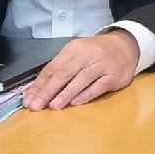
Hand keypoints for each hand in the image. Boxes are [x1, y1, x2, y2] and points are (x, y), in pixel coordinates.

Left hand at [18, 28, 141, 110]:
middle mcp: (87, 54)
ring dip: (66, 94)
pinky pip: (98, 86)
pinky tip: (76, 103)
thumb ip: (57, 71)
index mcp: (73, 49)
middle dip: (48, 91)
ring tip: (53, 106)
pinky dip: (86, 94)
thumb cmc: (95, 54)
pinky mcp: (114, 75)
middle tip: (36, 106)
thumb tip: (33, 92)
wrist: (126, 47)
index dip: (40, 84)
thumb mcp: (76, 55)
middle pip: (64, 73)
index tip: (28, 99)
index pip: (52, 67)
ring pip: (81, 79)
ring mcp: (102, 64)